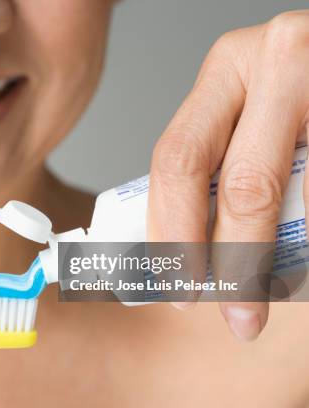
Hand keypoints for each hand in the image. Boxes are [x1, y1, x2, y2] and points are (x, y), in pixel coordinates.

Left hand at [147, 11, 308, 340]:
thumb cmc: (303, 90)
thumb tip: (188, 245)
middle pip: (236, 183)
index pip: (177, 160)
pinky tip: (302, 264)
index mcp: (227, 69)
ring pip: (293, 195)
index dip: (171, 231)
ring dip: (272, 257)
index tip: (173, 284)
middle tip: (227, 308)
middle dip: (228, 258)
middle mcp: (273, 62)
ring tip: (268, 297)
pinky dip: (306, 231)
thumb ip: (225, 156)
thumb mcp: (255, 107)